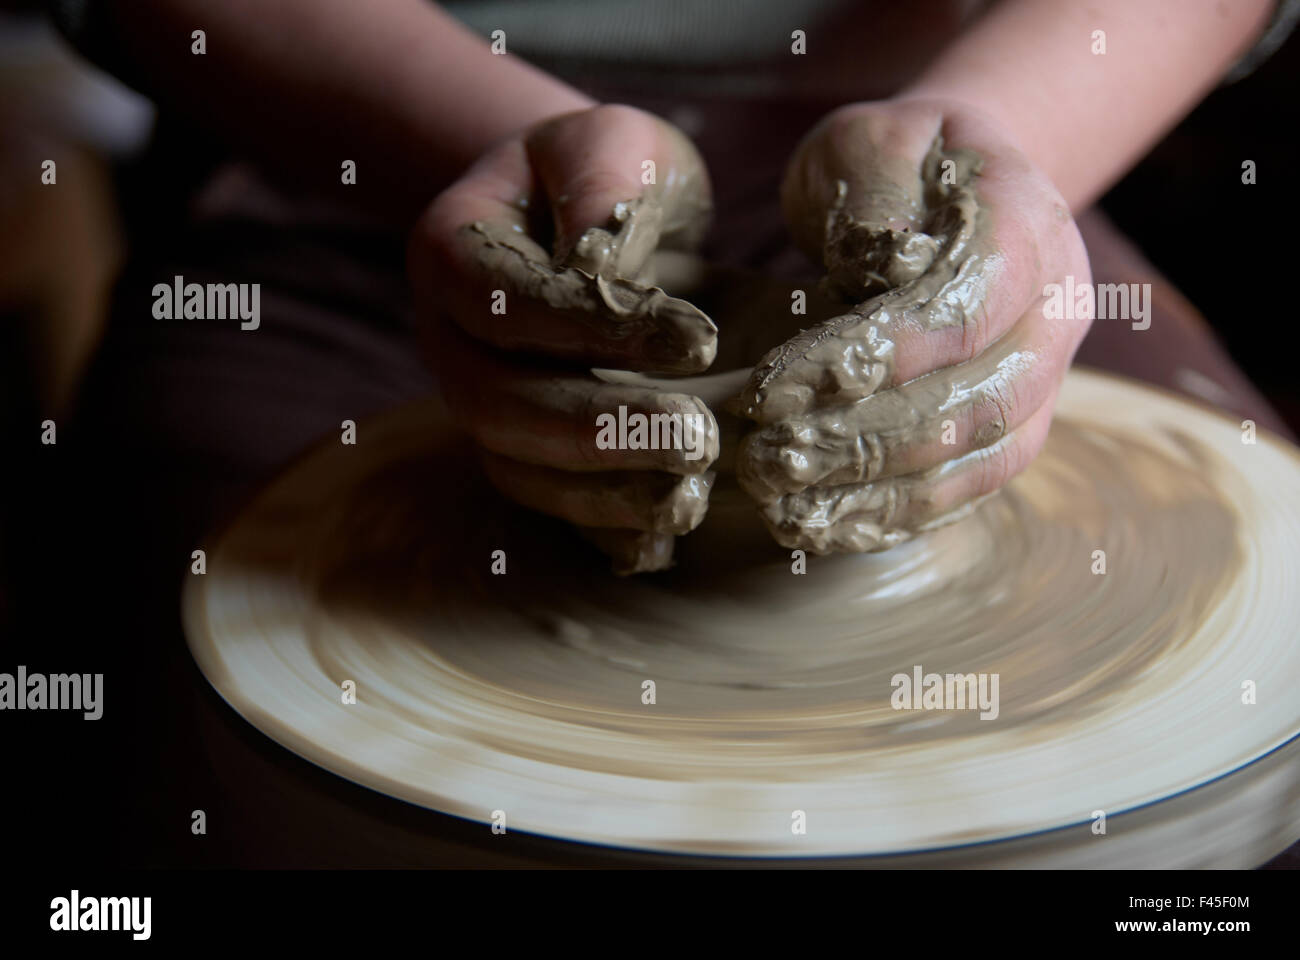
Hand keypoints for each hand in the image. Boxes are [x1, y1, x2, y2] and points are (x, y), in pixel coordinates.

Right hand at [408, 105, 719, 572]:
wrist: (590, 219)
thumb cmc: (604, 174)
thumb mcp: (610, 144)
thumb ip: (601, 185)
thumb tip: (600, 265)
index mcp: (454, 254)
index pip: (506, 303)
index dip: (592, 327)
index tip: (697, 338)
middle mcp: (452, 341)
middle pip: (499, 405)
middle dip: (600, 429)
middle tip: (697, 438)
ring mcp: (484, 404)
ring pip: (519, 469)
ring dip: (604, 491)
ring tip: (690, 494)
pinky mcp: (528, 452)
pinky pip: (550, 504)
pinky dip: (604, 526)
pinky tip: (666, 533)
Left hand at [735, 99, 1091, 552]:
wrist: (957, 189)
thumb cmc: (901, 162)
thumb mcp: (874, 140)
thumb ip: (875, 192)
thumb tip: (871, 263)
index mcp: (1030, 230)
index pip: (960, 311)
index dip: (869, 357)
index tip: (771, 388)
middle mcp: (1055, 316)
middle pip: (971, 401)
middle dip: (858, 441)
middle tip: (763, 459)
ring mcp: (1045, 381)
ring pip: (974, 458)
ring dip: (874, 491)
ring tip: (781, 505)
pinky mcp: (1013, 430)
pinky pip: (969, 489)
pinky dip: (897, 515)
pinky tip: (822, 527)